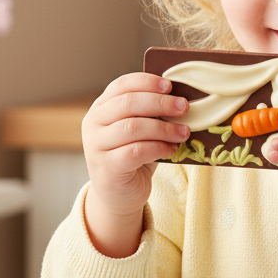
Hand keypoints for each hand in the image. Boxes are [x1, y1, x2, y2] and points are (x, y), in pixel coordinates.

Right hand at [82, 73, 189, 257]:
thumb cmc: (133, 157)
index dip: (146, 82)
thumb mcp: (140, 131)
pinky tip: (172, 149)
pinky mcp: (106, 167)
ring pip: (133, 127)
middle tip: (184, 107)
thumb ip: (150, 114)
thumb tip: (180, 98)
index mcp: (100, 108)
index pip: (121, 85)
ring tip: (184, 132)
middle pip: (127, 103)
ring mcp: (95, 146)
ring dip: (164, 128)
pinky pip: (136, 151)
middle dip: (160, 103)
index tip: (170, 85)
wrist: (119, 195)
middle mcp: (93, 124)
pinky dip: (158, 148)